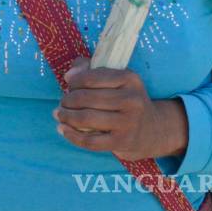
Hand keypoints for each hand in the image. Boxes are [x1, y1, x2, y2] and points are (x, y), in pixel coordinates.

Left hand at [54, 58, 187, 160]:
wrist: (152, 129)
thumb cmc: (124, 99)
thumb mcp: (115, 78)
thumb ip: (88, 68)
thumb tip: (69, 76)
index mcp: (129, 79)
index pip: (91, 78)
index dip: (74, 82)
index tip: (69, 86)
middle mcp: (131, 100)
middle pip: (86, 98)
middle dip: (67, 100)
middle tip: (62, 103)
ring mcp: (128, 122)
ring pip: (86, 118)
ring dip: (66, 116)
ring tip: (59, 114)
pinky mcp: (123, 142)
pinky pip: (90, 141)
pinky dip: (72, 135)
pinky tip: (63, 130)